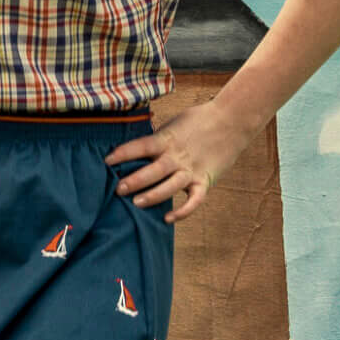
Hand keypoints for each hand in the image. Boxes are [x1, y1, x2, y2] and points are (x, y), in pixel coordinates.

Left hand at [106, 101, 257, 220]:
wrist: (233, 121)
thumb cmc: (199, 120)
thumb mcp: (173, 123)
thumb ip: (156, 138)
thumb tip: (134, 149)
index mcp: (167, 139)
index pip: (141, 146)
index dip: (123, 153)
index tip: (107, 161)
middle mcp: (178, 156)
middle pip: (154, 170)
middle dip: (135, 180)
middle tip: (118, 189)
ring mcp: (192, 170)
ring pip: (171, 187)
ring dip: (154, 196)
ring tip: (136, 203)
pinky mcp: (205, 181)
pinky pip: (194, 200)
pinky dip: (183, 211)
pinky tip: (168, 218)